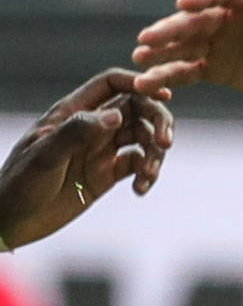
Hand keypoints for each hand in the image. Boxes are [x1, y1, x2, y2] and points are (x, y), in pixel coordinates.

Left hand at [1, 71, 173, 248]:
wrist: (11, 221)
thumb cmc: (19, 184)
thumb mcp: (44, 155)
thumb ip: (77, 131)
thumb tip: (115, 115)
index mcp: (72, 112)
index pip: (111, 84)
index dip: (138, 84)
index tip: (164, 96)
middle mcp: (90, 127)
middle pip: (136, 109)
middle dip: (157, 121)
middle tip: (165, 143)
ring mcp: (100, 150)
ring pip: (142, 138)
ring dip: (155, 153)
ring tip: (148, 175)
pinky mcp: (107, 175)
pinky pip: (137, 166)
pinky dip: (146, 175)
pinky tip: (140, 190)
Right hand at [135, 0, 242, 102]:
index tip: (183, 3)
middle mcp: (226, 17)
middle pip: (194, 19)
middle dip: (170, 28)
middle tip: (146, 38)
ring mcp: (217, 42)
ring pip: (183, 45)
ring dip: (160, 52)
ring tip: (138, 60)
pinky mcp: (214, 67)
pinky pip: (187, 71)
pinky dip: (168, 77)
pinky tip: (147, 85)